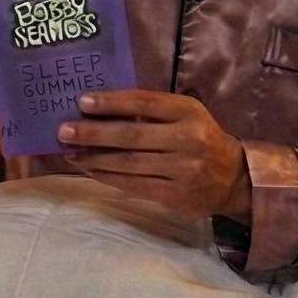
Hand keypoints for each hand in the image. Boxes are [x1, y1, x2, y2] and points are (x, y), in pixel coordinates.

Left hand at [57, 88, 250, 222]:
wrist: (233, 178)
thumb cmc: (199, 138)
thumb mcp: (186, 115)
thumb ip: (152, 111)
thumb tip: (101, 109)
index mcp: (188, 112)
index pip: (145, 103)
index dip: (112, 102)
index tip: (82, 101)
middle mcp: (188, 139)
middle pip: (133, 135)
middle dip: (94, 133)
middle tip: (64, 131)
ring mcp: (183, 170)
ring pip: (130, 163)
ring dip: (95, 158)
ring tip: (71, 153)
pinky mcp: (176, 195)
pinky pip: (134, 185)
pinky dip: (109, 177)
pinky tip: (91, 170)